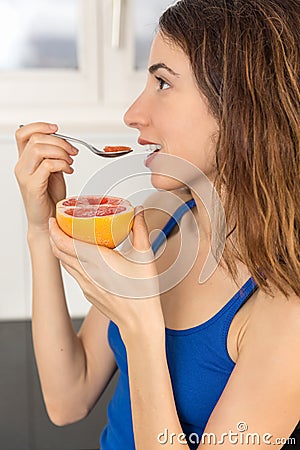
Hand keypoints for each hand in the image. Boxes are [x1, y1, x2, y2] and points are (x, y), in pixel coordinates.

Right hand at [14, 122, 78, 233]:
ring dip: (60, 152)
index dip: (39, 126)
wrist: (48, 221)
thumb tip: (63, 142)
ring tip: (70, 162)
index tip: (56, 128)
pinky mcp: (33, 186)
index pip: (23, 133)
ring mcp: (25, 176)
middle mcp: (21, 166)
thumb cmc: (50, 198)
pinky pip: (47, 166)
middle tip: (72, 151)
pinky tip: (68, 171)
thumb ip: (54, 156)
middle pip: (35, 139)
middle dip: (59, 141)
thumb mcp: (53, 172)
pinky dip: (62, 164)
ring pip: (39, 149)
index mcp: (25, 161)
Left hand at [48, 207, 163, 336]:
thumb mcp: (145, 256)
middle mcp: (86, 273)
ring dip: (61, 248)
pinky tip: (82, 256)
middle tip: (59, 223)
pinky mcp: (88, 292)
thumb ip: (140, 230)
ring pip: (64, 262)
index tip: (54, 218)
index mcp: (97, 261)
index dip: (55, 230)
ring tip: (68, 236)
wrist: (139, 323)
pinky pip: (73, 272)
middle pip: (59, 252)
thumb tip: (138, 212)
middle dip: (55, 235)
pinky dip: (70, 260)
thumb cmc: (142, 292)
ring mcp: (85, 284)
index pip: (64, 243)